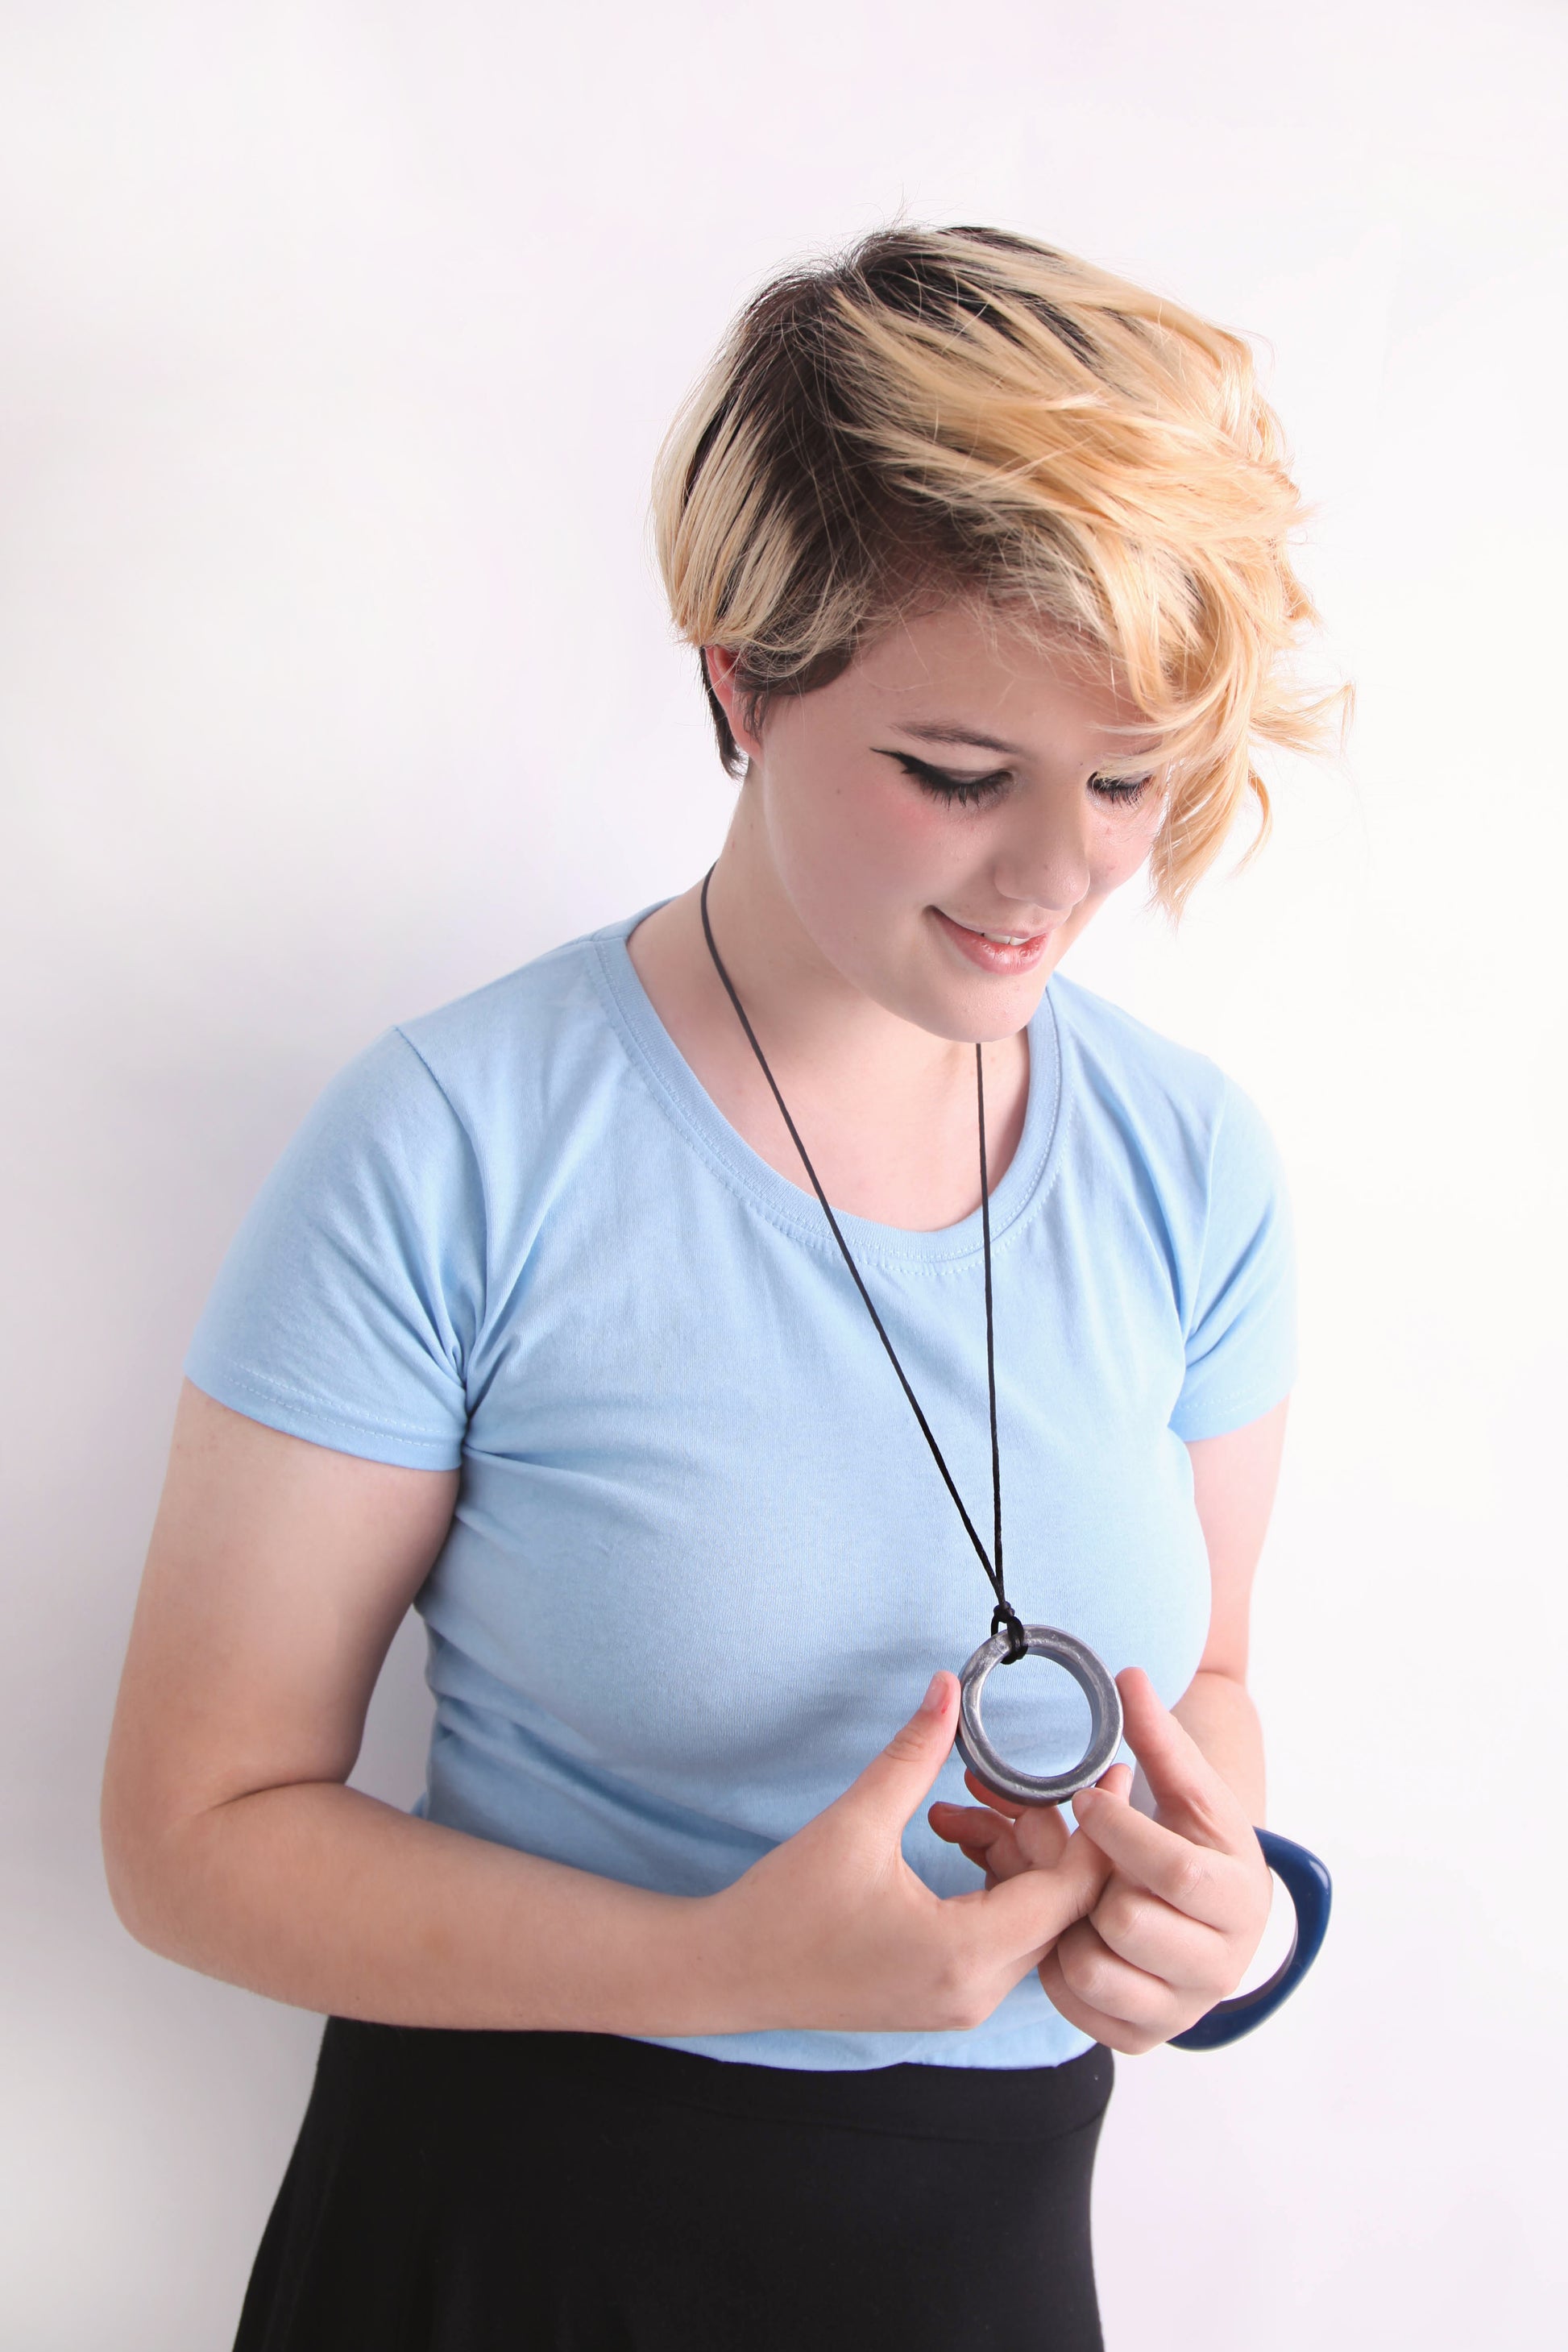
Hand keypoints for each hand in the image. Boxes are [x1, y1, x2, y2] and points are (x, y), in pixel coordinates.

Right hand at [704, 1671, 1115, 2034]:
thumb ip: (913, 1755)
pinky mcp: (945, 1995)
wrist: (727, 1972)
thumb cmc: (784, 1909)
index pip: (1071, 1892)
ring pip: (1029, 1920)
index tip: (1111, 1772)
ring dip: (1010, 1856)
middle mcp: (976, 1991)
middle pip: (1057, 1906)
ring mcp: (962, 2001)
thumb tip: (949, 1689)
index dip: (1098, 1828)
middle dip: (1042, 1832)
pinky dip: (990, 1884)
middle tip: (999, 1780)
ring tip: (957, 1804)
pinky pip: (1000, 1936)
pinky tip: (950, 1836)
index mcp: (965, 1955)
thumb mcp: (854, 1822)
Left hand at [928, 1667, 1272, 2053]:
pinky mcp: (1143, 2037)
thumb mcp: (1188, 1791)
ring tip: (1075, 1894)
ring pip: (1093, 1969)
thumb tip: (1129, 1674)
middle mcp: (1221, 1965)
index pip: (1173, 1867)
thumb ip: (1160, 1738)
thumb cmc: (1195, 1841)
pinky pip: (1075, 2006)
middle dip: (1091, 1881)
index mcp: (1239, 1896)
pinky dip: (1057, 1966)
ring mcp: (1182, 2009)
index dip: (1118, 1829)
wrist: (1211, 1917)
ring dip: (1068, 1925)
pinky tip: (1067, 1933)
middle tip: (1081, 1856)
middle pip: (1128, 1922)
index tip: (1086, 1798)